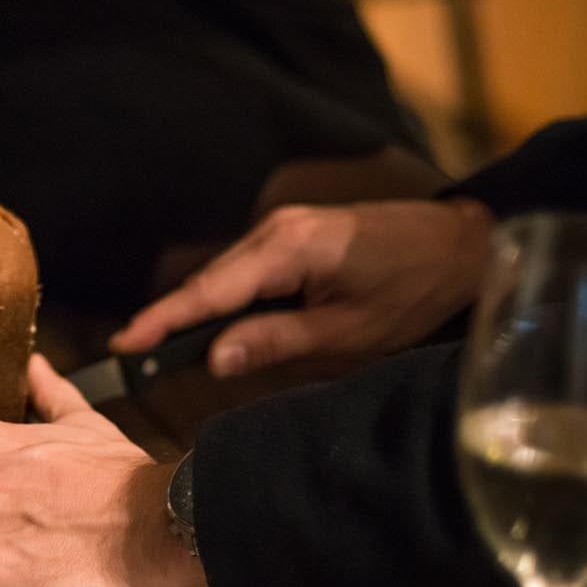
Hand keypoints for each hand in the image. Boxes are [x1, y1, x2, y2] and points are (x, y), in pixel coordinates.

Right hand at [111, 198, 495, 377]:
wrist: (461, 243)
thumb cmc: (413, 290)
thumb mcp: (349, 331)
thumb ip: (277, 341)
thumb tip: (213, 358)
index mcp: (288, 249)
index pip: (210, 291)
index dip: (163, 320)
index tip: (124, 344)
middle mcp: (276, 229)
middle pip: (209, 281)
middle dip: (170, 319)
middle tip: (131, 358)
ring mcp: (283, 228)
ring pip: (226, 276)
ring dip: (197, 311)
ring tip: (160, 349)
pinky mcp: (293, 235)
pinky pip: (246, 270)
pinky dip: (225, 299)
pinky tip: (214, 327)